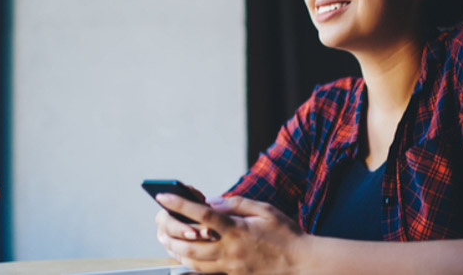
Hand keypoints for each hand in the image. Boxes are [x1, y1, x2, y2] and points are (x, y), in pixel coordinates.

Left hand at [155, 194, 305, 274]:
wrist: (303, 264)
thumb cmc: (286, 234)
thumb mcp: (265, 210)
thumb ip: (236, 203)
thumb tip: (212, 201)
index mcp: (237, 229)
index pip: (202, 214)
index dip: (180, 204)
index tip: (163, 196)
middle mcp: (230, 249)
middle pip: (190, 243)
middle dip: (170, 232)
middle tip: (159, 223)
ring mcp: (231, 266)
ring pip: (193, 261)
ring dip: (176, 250)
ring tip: (165, 240)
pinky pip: (205, 273)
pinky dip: (190, 264)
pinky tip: (183, 257)